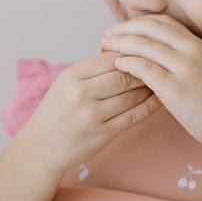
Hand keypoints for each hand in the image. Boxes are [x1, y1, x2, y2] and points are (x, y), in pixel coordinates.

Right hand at [19, 50, 159, 172]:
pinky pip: (134, 116)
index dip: (130, 54)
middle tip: (159, 66)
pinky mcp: (104, 134)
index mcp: (71, 77)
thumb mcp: (65, 84)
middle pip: (124, 75)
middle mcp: (81, 94)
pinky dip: (150, 106)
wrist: (41, 147)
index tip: (143, 53)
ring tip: (161, 82)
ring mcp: (93, 115)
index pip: (109, 57)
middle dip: (144, 70)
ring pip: (132, 95)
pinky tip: (158, 100)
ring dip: (150, 88)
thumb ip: (91, 71)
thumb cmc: (56, 113)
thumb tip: (125, 54)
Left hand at [101, 16, 201, 147]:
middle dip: (124, 29)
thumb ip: (182, 58)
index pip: (162, 22)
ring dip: (121, 44)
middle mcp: (191, 50)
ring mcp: (184, 67)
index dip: (138, 22)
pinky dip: (127, 63)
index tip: (121, 28)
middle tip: (107, 35)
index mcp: (197, 44)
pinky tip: (117, 65)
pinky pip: (144, 68)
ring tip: (105, 48)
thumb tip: (154, 54)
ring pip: (144, 45)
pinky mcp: (175, 87)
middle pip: (150, 28)